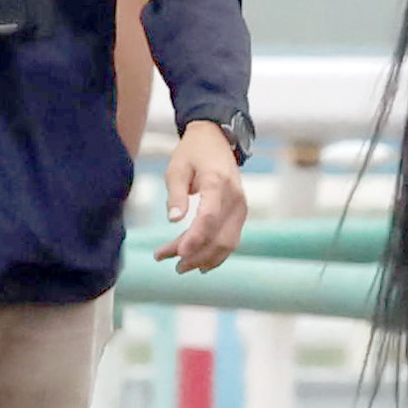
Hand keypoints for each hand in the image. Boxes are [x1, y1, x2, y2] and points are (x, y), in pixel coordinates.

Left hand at [157, 119, 247, 267]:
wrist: (217, 140)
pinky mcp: (240, 213)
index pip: (209, 217)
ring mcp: (241, 207)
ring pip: (228, 242)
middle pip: (219, 236)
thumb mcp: (177, 168)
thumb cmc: (192, 153)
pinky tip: (200, 263)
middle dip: (194, 254)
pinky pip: (231, 239)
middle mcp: (235, 198)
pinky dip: (216, 254)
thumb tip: (173, 220)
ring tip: (179, 266)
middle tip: (166, 261)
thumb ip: (176, 194)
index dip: (195, 238)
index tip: (178, 253)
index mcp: (218, 183)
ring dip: (204, 258)